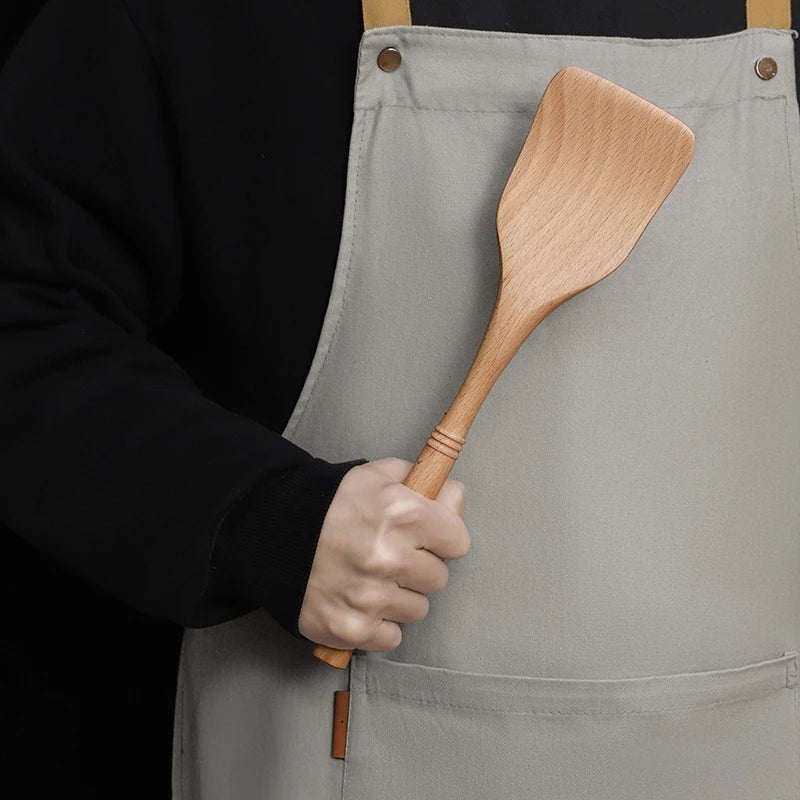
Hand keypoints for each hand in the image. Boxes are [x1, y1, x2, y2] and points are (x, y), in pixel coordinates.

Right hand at [297, 457, 469, 651]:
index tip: (426, 538)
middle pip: (438, 578)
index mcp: (402, 514)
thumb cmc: (329, 503)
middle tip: (390, 555)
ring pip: (417, 609)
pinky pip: (391, 637)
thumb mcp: (376, 476)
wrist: (271, 531)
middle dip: (419, 567)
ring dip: (400, 596)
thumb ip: (422, 482)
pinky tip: (360, 601)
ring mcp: (370, 597)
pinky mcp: (351, 629)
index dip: (442, 538)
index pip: (458, 542)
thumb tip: (454, 496)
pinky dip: (379, 624)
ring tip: (371, 577)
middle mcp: (389, 557)